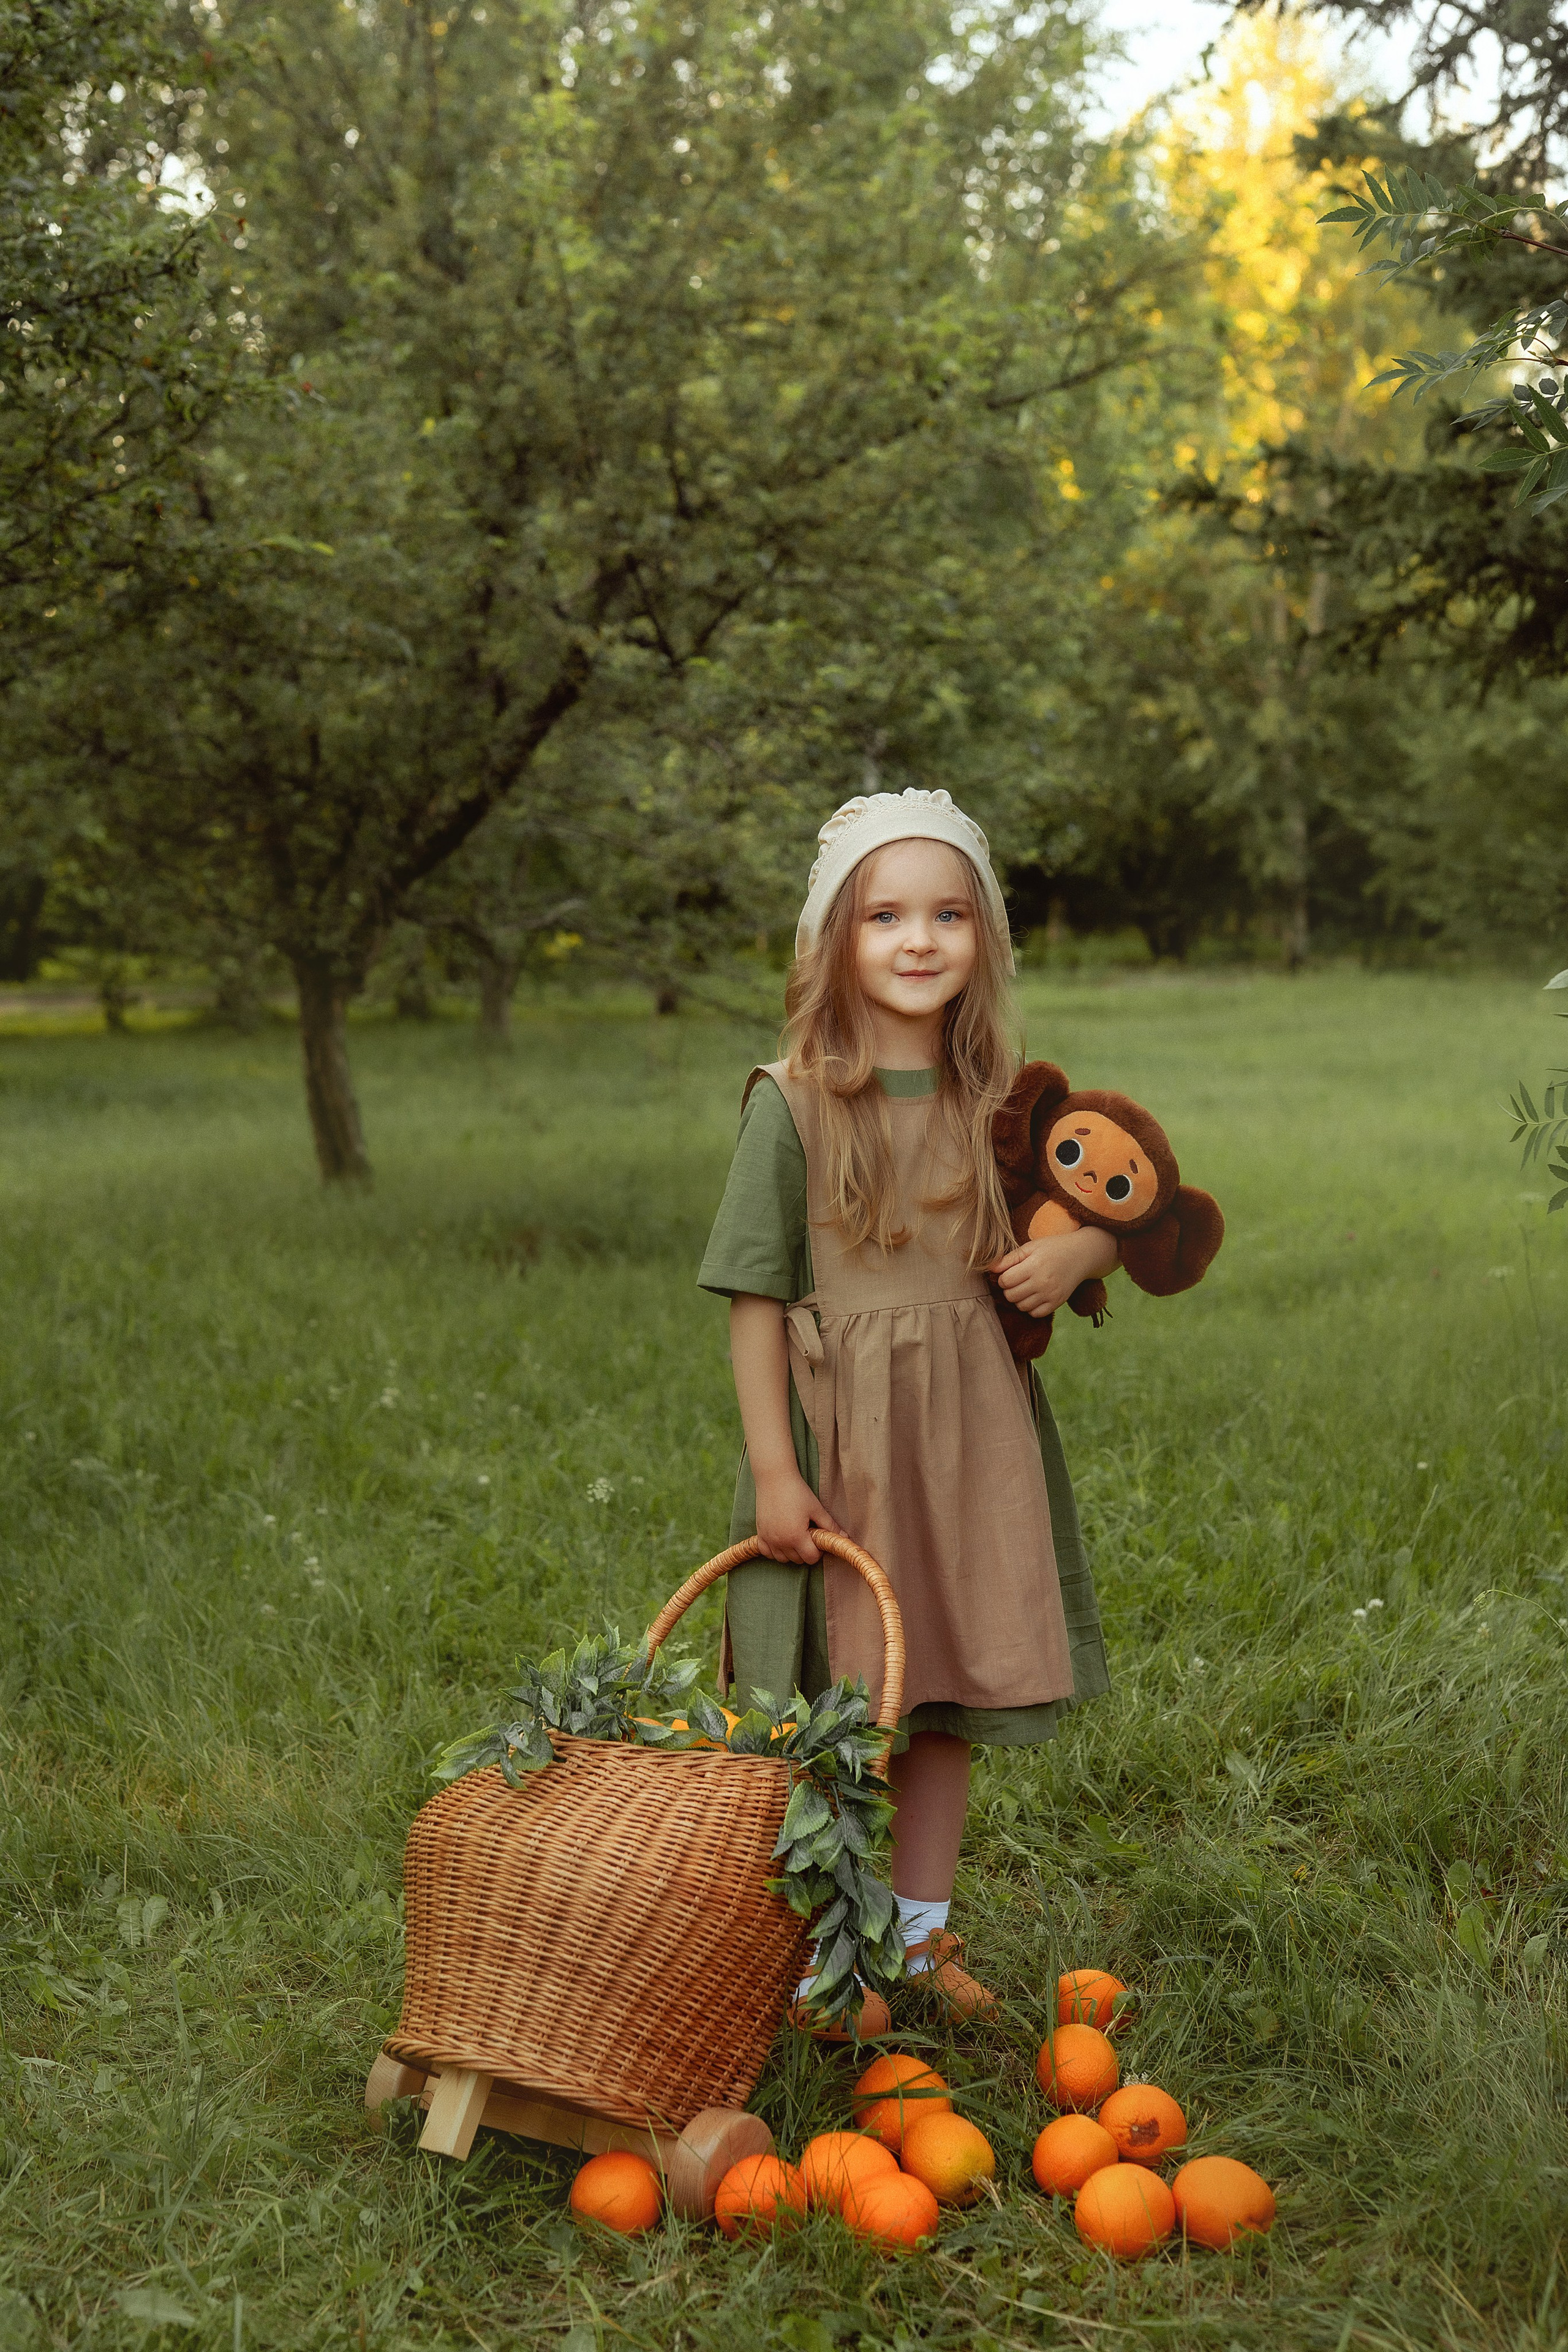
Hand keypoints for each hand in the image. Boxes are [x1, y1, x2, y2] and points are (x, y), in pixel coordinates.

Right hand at [753, 1467, 841, 1563]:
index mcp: (796, 1536)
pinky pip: (767, 1552)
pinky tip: (782, 1540)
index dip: (818, 1551)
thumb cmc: (797, 1491)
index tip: (818, 1539)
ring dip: (791, 1553)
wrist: (774, 1478)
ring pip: (782, 1559)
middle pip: (797, 1560)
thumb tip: (845, 1537)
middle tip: (808, 1535)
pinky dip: (775, 1551)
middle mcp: (781, 1541)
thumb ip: (830, 1526)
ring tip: (796, 1537)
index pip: (811, 1558)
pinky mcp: (760, 1533)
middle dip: (806, 1551)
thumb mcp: (816, 1508)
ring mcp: (769, 1538)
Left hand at [990, 1228, 1116, 1317]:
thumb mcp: (1031, 1246)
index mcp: (1035, 1265)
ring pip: (1021, 1306)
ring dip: (1019, 1299)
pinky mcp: (1057, 1303)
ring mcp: (1051, 1294)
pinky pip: (1035, 1314)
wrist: (1082, 1255)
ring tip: (1026, 1287)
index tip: (1010, 1272)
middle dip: (1009, 1289)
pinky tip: (1034, 1296)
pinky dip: (1030, 1307)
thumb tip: (990, 1268)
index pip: (1006, 1281)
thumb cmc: (1053, 1248)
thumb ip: (1010, 1258)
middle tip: (1016, 1280)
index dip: (1003, 1277)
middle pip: (1011, 1295)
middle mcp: (1043, 1282)